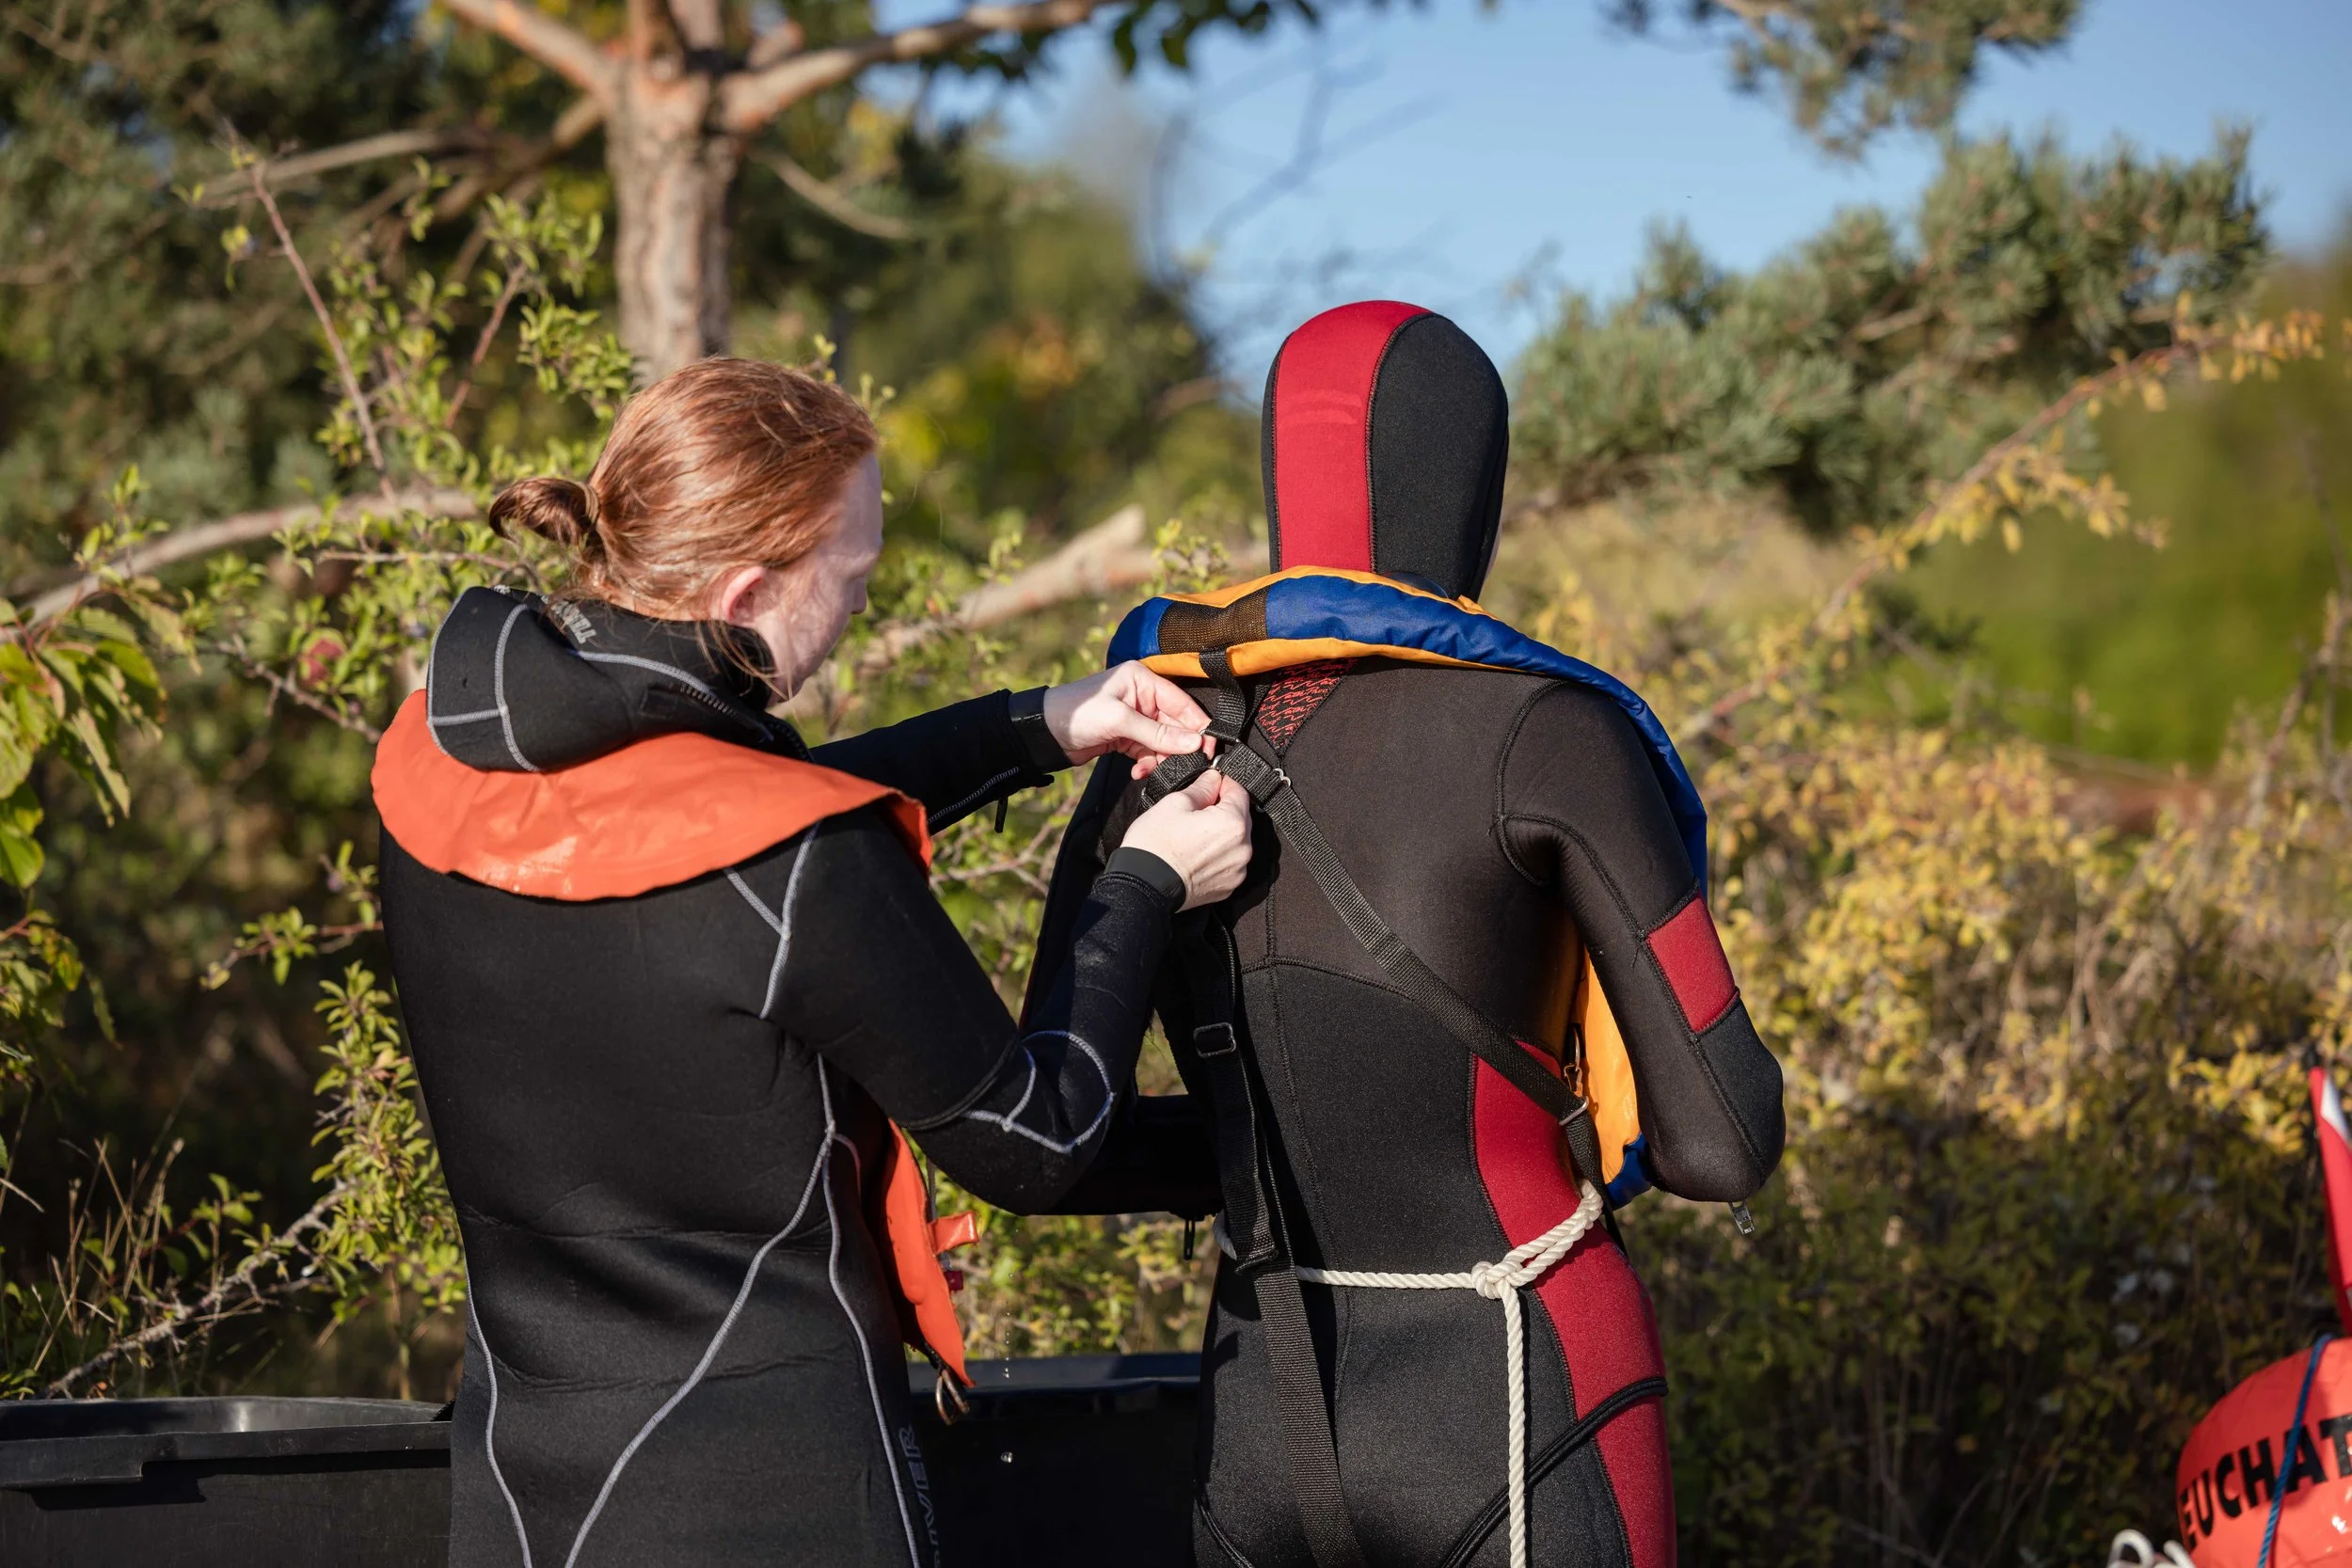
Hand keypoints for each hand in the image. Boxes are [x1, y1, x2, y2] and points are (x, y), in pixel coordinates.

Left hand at [1044, 662, 1215, 778]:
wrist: (1043, 734)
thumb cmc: (1077, 714)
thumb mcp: (1119, 720)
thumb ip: (1158, 733)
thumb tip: (1195, 743)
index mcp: (1142, 680)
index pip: (1182, 703)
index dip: (1197, 726)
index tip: (1209, 749)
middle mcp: (1143, 696)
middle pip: (1175, 724)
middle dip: (1177, 747)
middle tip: (1185, 767)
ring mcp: (1136, 718)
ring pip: (1164, 741)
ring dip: (1160, 759)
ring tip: (1148, 769)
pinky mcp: (1127, 736)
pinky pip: (1149, 751)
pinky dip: (1147, 763)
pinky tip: (1138, 771)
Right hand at [1120, 771, 1253, 910]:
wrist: (1143, 886)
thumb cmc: (1155, 845)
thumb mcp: (1175, 803)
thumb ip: (1202, 787)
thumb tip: (1213, 778)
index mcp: (1233, 824)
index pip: (1239, 792)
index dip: (1224, 783)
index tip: (1212, 783)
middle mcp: (1242, 849)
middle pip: (1240, 818)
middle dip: (1223, 810)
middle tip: (1197, 810)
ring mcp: (1237, 871)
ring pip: (1235, 841)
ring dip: (1221, 834)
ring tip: (1194, 835)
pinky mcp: (1228, 887)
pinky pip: (1229, 862)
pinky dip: (1218, 855)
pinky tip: (1196, 853)